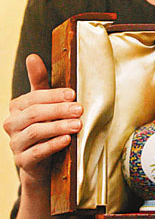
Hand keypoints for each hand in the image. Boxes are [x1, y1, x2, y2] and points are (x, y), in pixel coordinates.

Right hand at [3, 54, 82, 183]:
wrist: (43, 161)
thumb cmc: (46, 125)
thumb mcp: (44, 102)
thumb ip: (40, 81)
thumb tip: (32, 57)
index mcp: (17, 107)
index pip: (34, 97)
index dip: (53, 95)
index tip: (72, 93)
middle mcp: (12, 124)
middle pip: (35, 114)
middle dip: (59, 110)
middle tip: (79, 109)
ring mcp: (16, 143)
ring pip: (35, 132)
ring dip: (58, 127)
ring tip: (77, 124)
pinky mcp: (22, 161)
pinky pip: (37, 152)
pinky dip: (53, 145)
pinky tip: (67, 140)